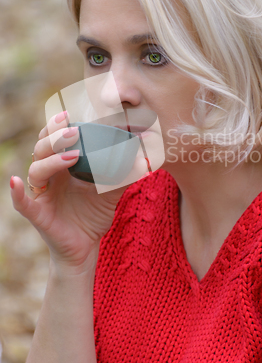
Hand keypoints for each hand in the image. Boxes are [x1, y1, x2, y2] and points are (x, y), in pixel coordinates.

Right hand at [10, 111, 127, 271]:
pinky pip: (22, 203)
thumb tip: (146, 158)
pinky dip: (16, 192)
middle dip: (55, 138)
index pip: (54, 140)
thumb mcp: (113, 192)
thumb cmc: (94, 214)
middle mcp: (49, 176)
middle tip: (74, 132)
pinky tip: (14, 181)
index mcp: (63, 166)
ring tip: (72, 156)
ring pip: (36, 171)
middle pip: (42, 149)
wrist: (86, 247)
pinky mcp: (38, 213)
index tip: (70, 115)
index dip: (57, 126)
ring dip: (50, 160)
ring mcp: (42, 194)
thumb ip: (126, 174)